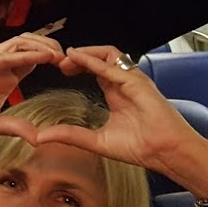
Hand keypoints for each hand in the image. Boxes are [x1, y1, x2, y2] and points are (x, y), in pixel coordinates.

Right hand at [0, 34, 63, 140]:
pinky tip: (42, 58)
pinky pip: (6, 55)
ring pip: (22, 43)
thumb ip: (15, 127)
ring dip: (43, 46)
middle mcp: (2, 64)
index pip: (36, 59)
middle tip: (71, 60)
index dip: (54, 59)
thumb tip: (38, 139)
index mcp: (8, 76)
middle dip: (54, 47)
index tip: (71, 69)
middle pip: (33, 45)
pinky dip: (26, 54)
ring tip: (59, 56)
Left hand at [36, 45, 207, 192]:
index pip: (95, 69)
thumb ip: (70, 135)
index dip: (77, 66)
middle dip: (78, 56)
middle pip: (100, 57)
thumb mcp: (96, 141)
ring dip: (85, 53)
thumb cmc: (142, 148)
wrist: (166, 153)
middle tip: (58, 62)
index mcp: (117, 94)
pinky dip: (93, 61)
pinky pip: (113, 67)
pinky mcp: (138, 83)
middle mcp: (125, 83)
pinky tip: (77, 59)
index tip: (60, 70)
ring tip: (66, 58)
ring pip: (108, 54)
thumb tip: (41, 136)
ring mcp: (133, 81)